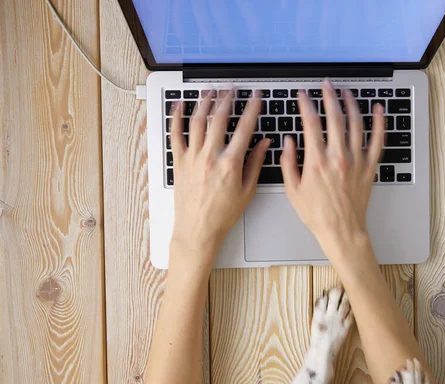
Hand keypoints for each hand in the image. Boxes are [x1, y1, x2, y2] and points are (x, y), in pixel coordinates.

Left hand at [170, 90, 269, 261]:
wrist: (198, 229)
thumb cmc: (222, 214)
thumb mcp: (247, 190)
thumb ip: (255, 163)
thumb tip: (264, 143)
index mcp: (230, 163)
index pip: (244, 128)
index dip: (252, 108)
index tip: (255, 97)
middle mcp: (210, 156)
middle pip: (219, 119)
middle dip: (228, 99)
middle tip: (233, 89)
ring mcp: (192, 157)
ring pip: (198, 121)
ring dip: (205, 103)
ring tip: (211, 91)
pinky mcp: (179, 162)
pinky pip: (175, 135)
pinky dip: (177, 118)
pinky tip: (180, 106)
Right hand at [280, 80, 383, 255]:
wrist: (341, 230)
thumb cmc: (317, 214)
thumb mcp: (292, 190)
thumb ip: (288, 162)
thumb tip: (288, 141)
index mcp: (316, 161)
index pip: (311, 122)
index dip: (306, 104)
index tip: (303, 95)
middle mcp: (338, 157)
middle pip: (335, 117)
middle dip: (329, 96)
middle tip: (325, 85)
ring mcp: (356, 161)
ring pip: (356, 124)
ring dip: (351, 104)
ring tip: (346, 92)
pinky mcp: (369, 167)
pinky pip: (377, 140)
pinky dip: (379, 123)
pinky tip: (378, 110)